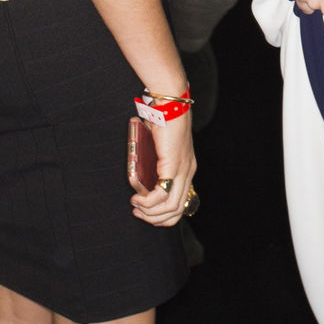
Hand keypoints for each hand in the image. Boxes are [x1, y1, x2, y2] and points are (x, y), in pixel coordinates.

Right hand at [131, 111, 198, 225]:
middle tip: (138, 212)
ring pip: (170, 206)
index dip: (163, 216)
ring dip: (149, 211)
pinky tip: (137, 198)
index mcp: (187, 169)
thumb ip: (154, 162)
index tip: (145, 212)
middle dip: (154, 218)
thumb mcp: (160, 148)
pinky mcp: (174, 166)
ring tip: (135, 204)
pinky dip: (148, 201)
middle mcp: (188, 173)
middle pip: (176, 210)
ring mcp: (183, 170)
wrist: (170, 105)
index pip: (181, 205)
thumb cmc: (163, 121)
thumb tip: (138, 176)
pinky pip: (162, 195)